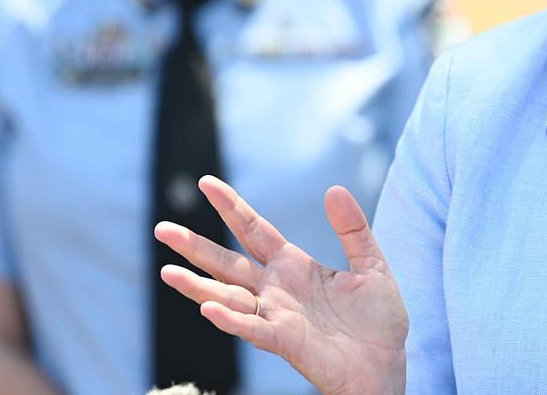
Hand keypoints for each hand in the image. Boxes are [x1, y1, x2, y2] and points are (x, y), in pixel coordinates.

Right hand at [154, 176, 407, 394]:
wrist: (386, 364)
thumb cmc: (377, 320)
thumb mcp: (371, 264)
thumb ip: (352, 229)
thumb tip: (333, 188)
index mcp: (294, 266)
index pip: (254, 230)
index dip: (231, 207)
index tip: (206, 182)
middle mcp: (277, 289)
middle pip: (227, 262)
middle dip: (195, 246)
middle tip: (161, 228)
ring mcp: (277, 315)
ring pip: (228, 297)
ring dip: (197, 286)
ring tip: (167, 271)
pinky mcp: (285, 341)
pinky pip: (252, 329)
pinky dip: (230, 319)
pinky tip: (208, 308)